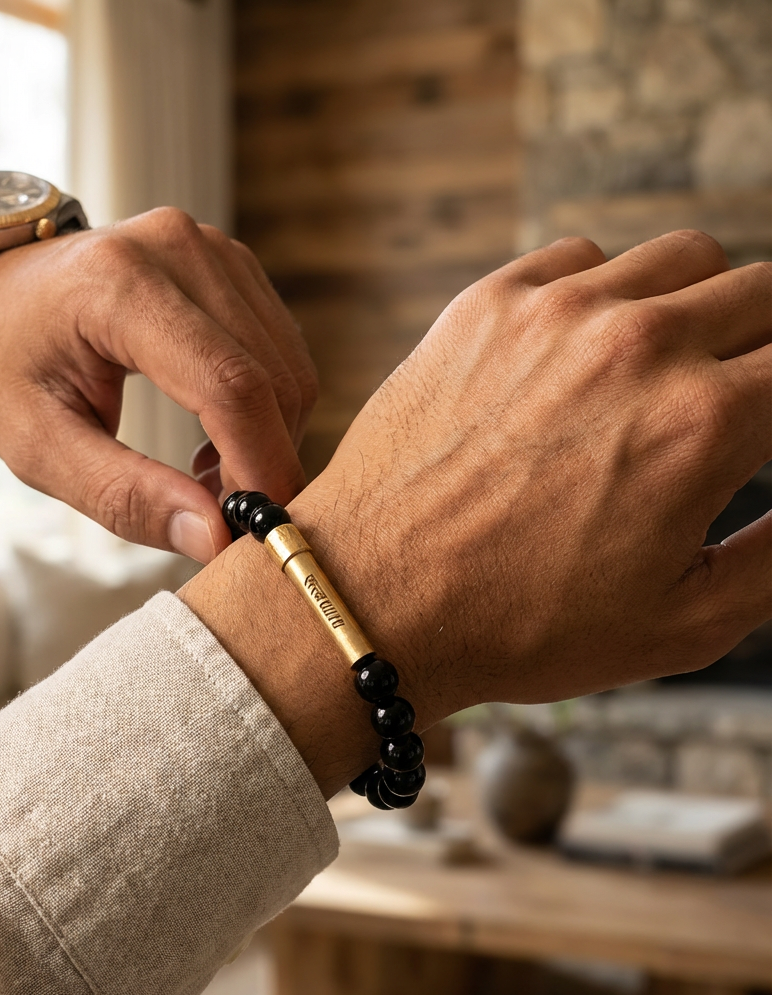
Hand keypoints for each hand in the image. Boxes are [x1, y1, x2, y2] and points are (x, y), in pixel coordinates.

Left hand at [0, 209, 315, 560]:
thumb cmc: (5, 367)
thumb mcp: (39, 447)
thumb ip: (124, 496)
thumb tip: (215, 538)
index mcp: (119, 284)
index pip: (228, 383)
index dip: (258, 465)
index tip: (255, 530)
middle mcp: (178, 249)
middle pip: (271, 379)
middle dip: (265, 463)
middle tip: (222, 517)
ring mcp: (213, 249)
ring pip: (289, 369)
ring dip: (269, 439)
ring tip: (207, 476)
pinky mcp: (233, 265)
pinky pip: (282, 352)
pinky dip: (266, 410)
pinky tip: (216, 435)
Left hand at [184, 231, 770, 793]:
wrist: (373, 600)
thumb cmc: (520, 626)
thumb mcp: (683, 624)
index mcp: (703, 424)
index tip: (766, 424)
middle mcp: (638, 347)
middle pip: (761, 291)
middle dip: (764, 347)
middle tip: (735, 400)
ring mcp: (556, 314)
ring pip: (682, 258)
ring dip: (697, 306)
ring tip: (667, 372)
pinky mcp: (487, 306)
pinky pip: (584, 258)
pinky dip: (606, 293)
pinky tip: (585, 355)